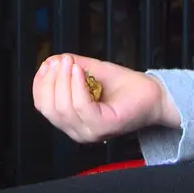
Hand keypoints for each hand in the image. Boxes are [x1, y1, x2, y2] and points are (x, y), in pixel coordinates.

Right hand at [33, 53, 179, 142]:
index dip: (40, 84)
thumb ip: (70, 68)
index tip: (46, 64)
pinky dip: (77, 85)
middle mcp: (78, 131)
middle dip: (50, 81)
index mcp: (72, 121)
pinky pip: (81, 106)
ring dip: (63, 80)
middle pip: (50, 108)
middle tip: (60, 61)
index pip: (43, 106)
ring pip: (63, 108)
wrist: (153, 94)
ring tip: (71, 63)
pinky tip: (80, 71)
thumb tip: (50, 61)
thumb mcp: (92, 72)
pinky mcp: (104, 127)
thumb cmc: (126, 87)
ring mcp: (91, 132)